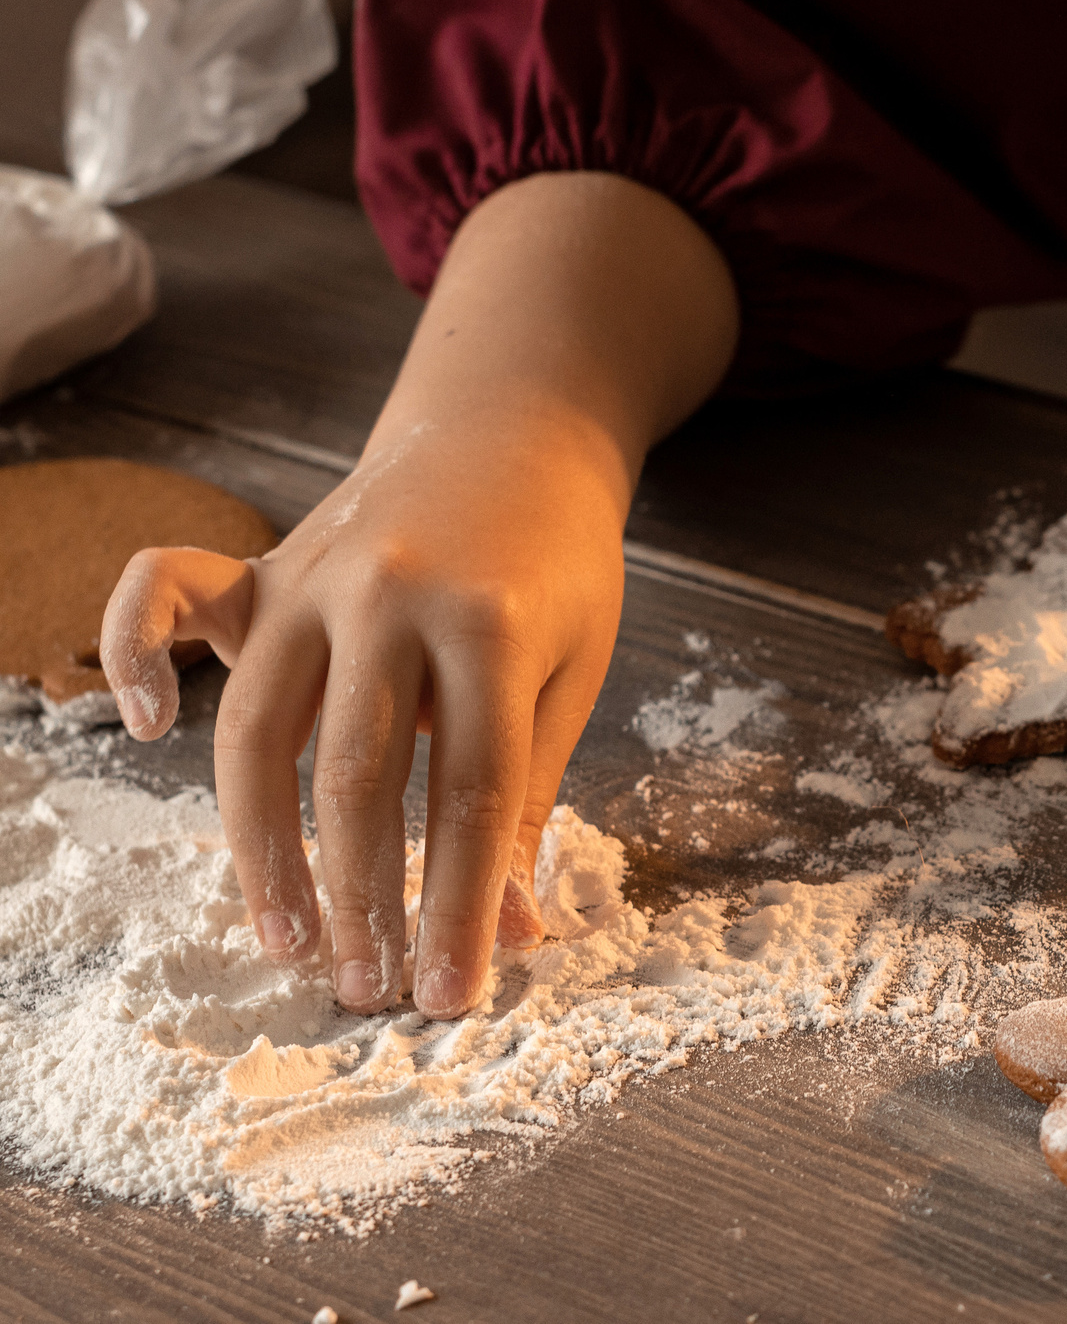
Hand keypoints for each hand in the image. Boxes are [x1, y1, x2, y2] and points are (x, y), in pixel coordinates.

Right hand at [103, 172, 737, 1016]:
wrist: (514, 433)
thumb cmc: (554, 567)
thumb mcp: (570, 671)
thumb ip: (529, 793)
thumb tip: (510, 935)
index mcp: (490, 623)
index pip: (471, 793)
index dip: (460, 907)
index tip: (453, 994)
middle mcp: (389, 595)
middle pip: (360, 776)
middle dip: (367, 900)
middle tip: (372, 992)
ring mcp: (313, 575)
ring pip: (259, 729)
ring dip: (267, 851)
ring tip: (294, 942)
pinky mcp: (262, 565)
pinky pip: (165, 594)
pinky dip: (134, 650)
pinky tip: (145, 725)